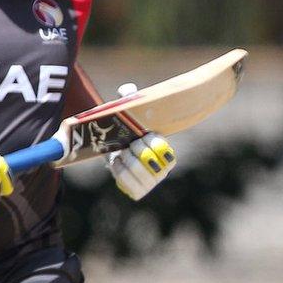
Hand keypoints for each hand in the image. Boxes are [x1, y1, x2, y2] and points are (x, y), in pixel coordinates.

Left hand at [106, 83, 176, 199]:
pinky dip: (119, 172)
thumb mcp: (129, 112)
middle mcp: (163, 169)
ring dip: (125, 161)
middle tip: (127, 145)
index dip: (149, 141)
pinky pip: (128, 184)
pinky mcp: (139, 192)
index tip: (140, 135)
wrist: (115, 150)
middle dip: (134, 151)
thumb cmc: (126, 130)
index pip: (162, 147)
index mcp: (166, 150)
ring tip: (120, 154)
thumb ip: (129, 98)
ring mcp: (152, 182)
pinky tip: (117, 164)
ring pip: (137, 172)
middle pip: (148, 160)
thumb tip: (127, 90)